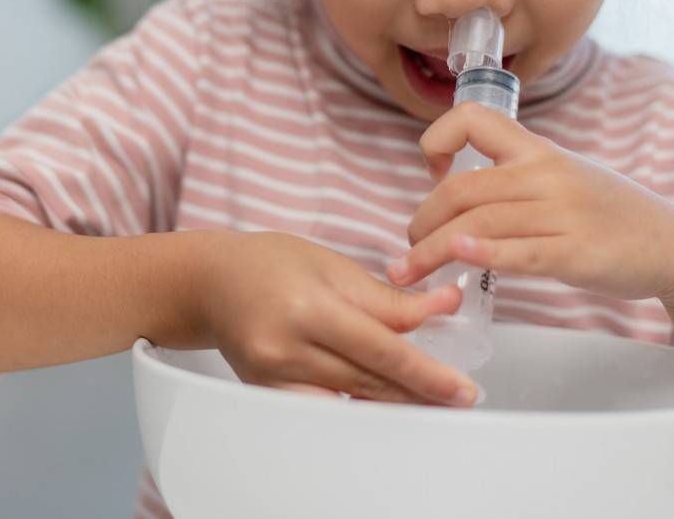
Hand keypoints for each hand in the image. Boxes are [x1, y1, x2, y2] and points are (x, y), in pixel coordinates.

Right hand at [196, 230, 482, 405]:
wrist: (211, 283)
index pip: (381, 350)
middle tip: (459, 396)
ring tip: (429, 400)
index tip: (462, 388)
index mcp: (308, 308)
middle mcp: (287, 348)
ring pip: (350, 402)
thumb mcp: (332, 266)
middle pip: (369, 382)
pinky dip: (357, 406)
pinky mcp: (267, 393)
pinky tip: (381, 400)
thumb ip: (387, 298)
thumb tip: (443, 309)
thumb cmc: (270, 264)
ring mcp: (273, 377)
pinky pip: (323, 409)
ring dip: (394, 403)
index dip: (427, 373)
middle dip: (420, 391)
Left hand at [387, 101, 673, 308]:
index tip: (433, 175)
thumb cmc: (609, 215)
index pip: (472, 117)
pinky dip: (483, 253)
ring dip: (432, 250)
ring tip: (408, 272)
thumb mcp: (561, 177)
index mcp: (538, 150)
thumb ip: (513, 177)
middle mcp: (545, 174)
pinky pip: (519, 250)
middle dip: (422, 221)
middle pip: (461, 189)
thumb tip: (454, 189)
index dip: (437, 140)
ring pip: (478, 223)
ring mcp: (562, 212)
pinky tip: (458, 258)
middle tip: (407, 249)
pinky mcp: (575, 252)